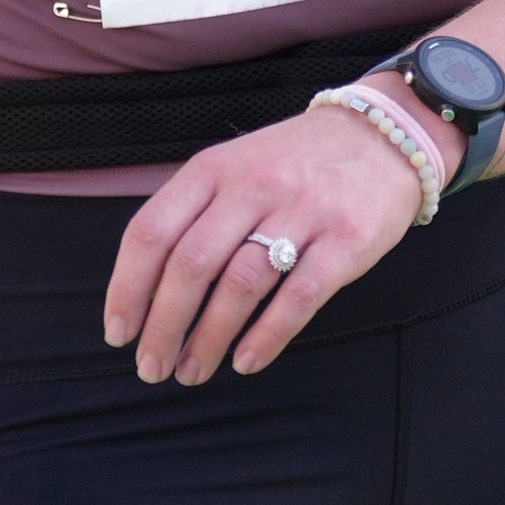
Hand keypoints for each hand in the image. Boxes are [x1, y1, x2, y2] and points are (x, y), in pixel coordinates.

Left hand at [102, 105, 427, 384]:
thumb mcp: (236, 166)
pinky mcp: (346, 240)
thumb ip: (195, 214)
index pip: (152, 231)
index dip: (128, 288)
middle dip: (164, 326)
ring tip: (193, 371)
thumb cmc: (297, 162)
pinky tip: (247, 361)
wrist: (384, 133)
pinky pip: (298, 296)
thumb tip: (150, 291)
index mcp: (214, 169)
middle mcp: (253, 187)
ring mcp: (302, 212)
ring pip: (240, 285)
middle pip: (190, 265)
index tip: (120, 332)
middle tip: (153, 366)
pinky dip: (267, 336)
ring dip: (208, 339)